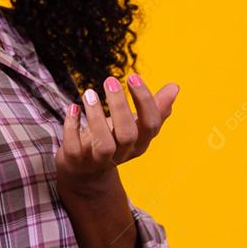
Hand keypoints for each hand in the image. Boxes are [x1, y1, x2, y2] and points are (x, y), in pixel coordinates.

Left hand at [54, 73, 178, 190]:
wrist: (85, 171)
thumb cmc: (113, 139)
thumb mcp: (134, 125)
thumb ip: (154, 108)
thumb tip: (175, 87)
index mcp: (140, 142)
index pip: (151, 124)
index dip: (145, 100)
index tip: (133, 76)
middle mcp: (122, 153)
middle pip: (128, 134)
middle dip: (119, 106)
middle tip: (110, 81)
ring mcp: (99, 160)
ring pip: (103, 144)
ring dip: (96, 117)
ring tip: (89, 93)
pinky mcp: (76, 161)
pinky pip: (74, 147)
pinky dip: (72, 127)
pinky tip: (73, 107)